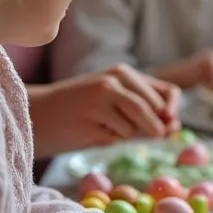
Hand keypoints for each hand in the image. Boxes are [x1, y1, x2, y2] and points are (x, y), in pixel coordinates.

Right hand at [28, 66, 180, 157]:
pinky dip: (109, 139)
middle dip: (151, 127)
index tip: (172, 126)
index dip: (173, 112)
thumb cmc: (82, 109)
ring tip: (103, 126)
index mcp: (124, 72)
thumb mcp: (115, 101)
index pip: (167, 92)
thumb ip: (144, 111)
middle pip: (153, 111)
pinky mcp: (90, 118)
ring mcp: (101, 99)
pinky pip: (116, 137)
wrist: (39, 113)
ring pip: (135, 127)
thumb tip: (173, 129)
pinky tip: (91, 131)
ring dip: (125, 134)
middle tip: (129, 130)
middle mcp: (114, 81)